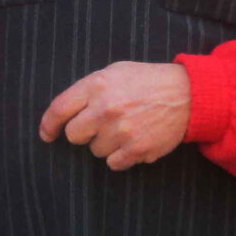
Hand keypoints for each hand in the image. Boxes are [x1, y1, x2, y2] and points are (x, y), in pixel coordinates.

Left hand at [39, 61, 192, 170]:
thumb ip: (88, 90)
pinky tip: (133, 141)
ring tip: (125, 128)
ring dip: (106, 143)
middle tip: (101, 125)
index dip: (49, 125)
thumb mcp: (115, 72)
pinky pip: (113, 163)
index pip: (59, 109)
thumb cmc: (147, 81)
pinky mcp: (136, 149)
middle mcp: (106, 108)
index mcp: (97, 85)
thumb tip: (63, 114)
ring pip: (95, 151)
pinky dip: (120, 156)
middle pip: (74, 135)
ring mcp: (121, 131)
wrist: (188, 94)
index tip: (47, 134)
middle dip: (84, 133)